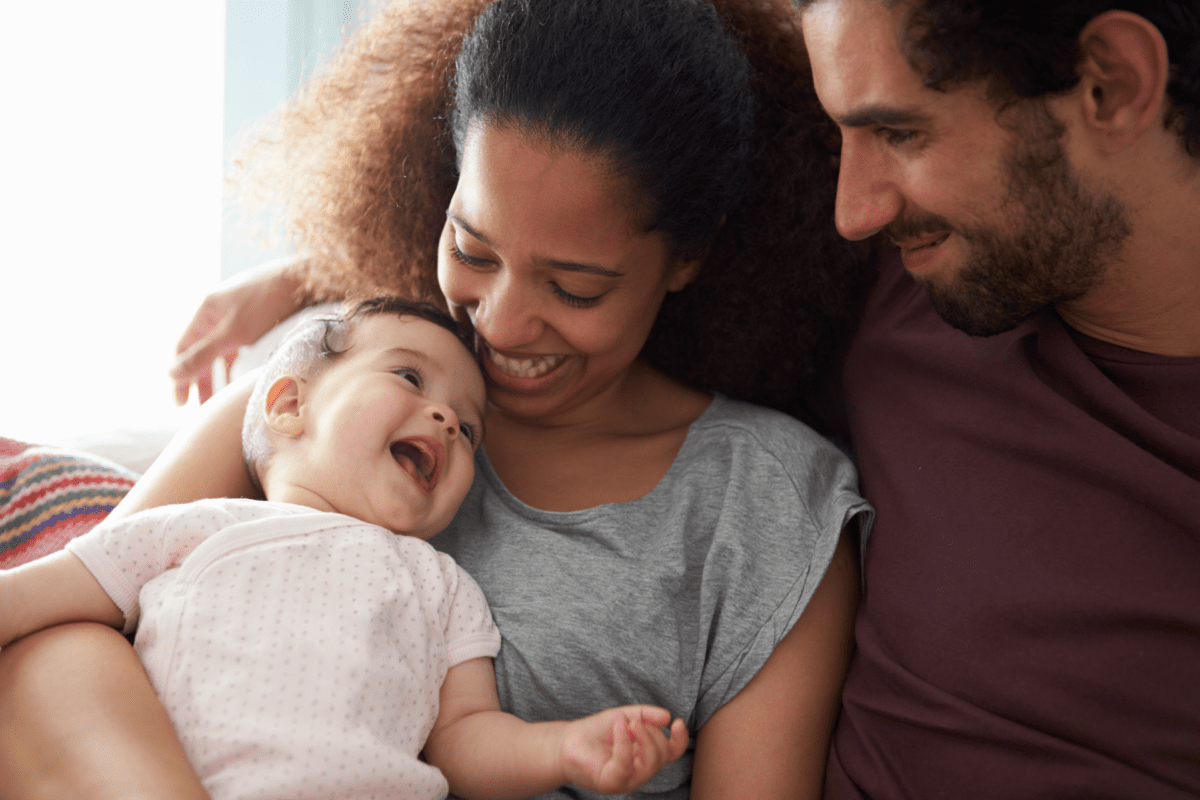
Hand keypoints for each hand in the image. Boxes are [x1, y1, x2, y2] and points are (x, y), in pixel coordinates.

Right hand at [170, 256, 306, 404]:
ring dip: (220, 375)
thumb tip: (171, 374)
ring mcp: (240, 315)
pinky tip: (241, 381)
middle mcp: (220, 311)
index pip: (184, 348)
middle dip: (200, 379)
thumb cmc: (269, 303)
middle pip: (202, 351)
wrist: (308, 281)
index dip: (180, 375)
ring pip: (223, 351)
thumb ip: (203, 355)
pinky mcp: (260, 320)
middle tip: (200, 407)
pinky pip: (241, 348)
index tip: (181, 403)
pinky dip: (238, 365)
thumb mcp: (233, 333)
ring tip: (221, 400)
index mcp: (207, 309)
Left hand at [559, 706, 688, 794]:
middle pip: (662, 755)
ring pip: (650, 764)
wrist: (567, 742)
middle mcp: (639, 772)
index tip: (677, 722)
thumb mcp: (623, 716)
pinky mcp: (610, 783)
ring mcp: (626, 780)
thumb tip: (667, 717)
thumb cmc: (596, 732)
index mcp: (645, 757)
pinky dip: (624, 742)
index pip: (671, 753)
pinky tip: (619, 727)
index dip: (680, 740)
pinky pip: (625, 764)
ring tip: (627, 723)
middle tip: (633, 721)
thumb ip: (645, 716)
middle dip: (652, 733)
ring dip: (643, 738)